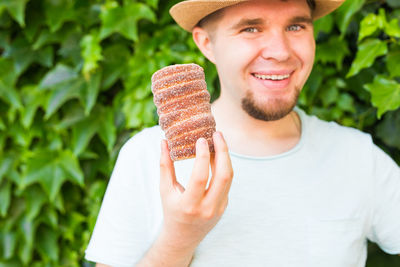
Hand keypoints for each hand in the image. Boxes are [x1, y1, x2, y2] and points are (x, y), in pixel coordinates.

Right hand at [158, 131, 233, 249]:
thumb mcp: (164, 190)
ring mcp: (219, 208)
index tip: (201, 139)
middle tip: (218, 134)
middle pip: (223, 176)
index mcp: (190, 205)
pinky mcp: (225, 205)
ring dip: (226, 156)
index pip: (200, 177)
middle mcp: (208, 208)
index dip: (203, 156)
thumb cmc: (171, 210)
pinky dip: (223, 166)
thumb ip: (164, 166)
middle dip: (223, 151)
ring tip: (219, 140)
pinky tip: (217, 154)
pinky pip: (227, 182)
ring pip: (229, 177)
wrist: (183, 237)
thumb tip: (163, 141)